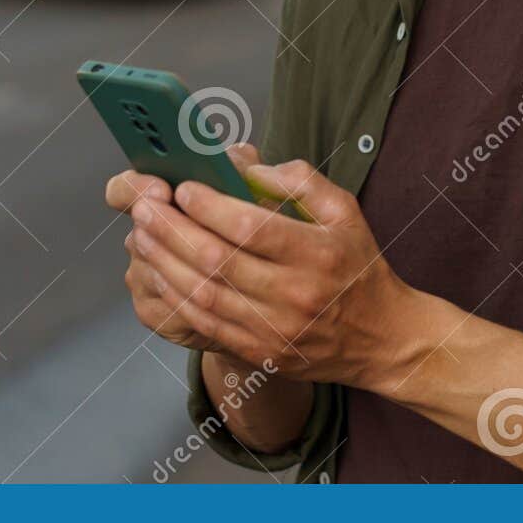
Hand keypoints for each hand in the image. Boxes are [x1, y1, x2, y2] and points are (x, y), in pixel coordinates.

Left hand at [128, 145, 424, 388]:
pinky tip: (159, 273)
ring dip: (164, 262)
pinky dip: (176, 298)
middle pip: (217, 261)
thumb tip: (249, 169)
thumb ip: (301, 181)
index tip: (183, 187)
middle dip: (172, 230)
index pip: (251, 227)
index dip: (209, 206)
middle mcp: (294, 294)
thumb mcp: (345, 211)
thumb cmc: (358, 267)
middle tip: (145, 207)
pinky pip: (206, 325)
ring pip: (204, 296)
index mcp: (317, 253)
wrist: (381, 338)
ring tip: (142, 235)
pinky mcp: (260, 352)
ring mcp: (275, 329)